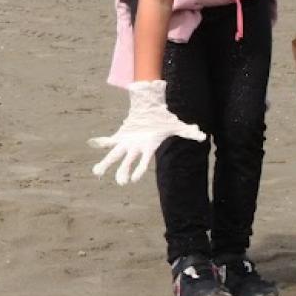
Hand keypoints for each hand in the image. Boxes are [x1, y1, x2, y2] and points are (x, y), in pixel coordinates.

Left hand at [88, 80, 205, 185]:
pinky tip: (92, 143)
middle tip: (118, 183)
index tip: (132, 180)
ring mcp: (126, 144)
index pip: (143, 162)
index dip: (138, 170)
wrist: (150, 113)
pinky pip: (109, 141)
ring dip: (106, 163)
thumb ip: (188, 132)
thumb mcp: (175, 125)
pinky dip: (101, 142)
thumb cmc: (162, 122)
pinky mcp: (120, 137)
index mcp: (147, 148)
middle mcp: (135, 148)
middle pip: (127, 162)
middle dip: (122, 171)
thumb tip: (202, 135)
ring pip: (115, 155)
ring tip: (96, 172)